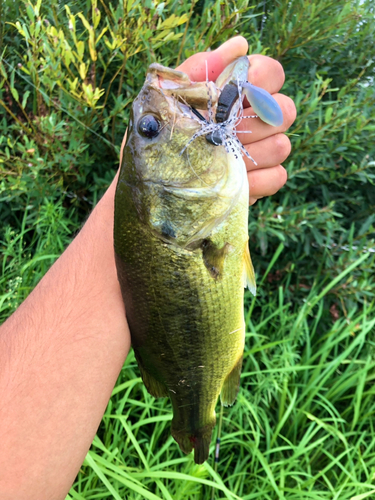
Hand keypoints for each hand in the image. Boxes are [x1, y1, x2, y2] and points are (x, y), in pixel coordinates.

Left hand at [177, 37, 296, 204]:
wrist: (155, 173)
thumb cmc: (165, 129)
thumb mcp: (176, 95)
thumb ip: (204, 68)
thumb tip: (240, 45)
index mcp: (243, 94)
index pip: (273, 74)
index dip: (260, 78)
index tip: (233, 91)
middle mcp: (260, 121)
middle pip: (286, 110)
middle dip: (255, 120)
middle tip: (224, 128)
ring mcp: (264, 152)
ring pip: (282, 145)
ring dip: (251, 152)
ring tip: (220, 155)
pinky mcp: (263, 182)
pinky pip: (277, 176)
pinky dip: (256, 179)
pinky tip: (230, 177)